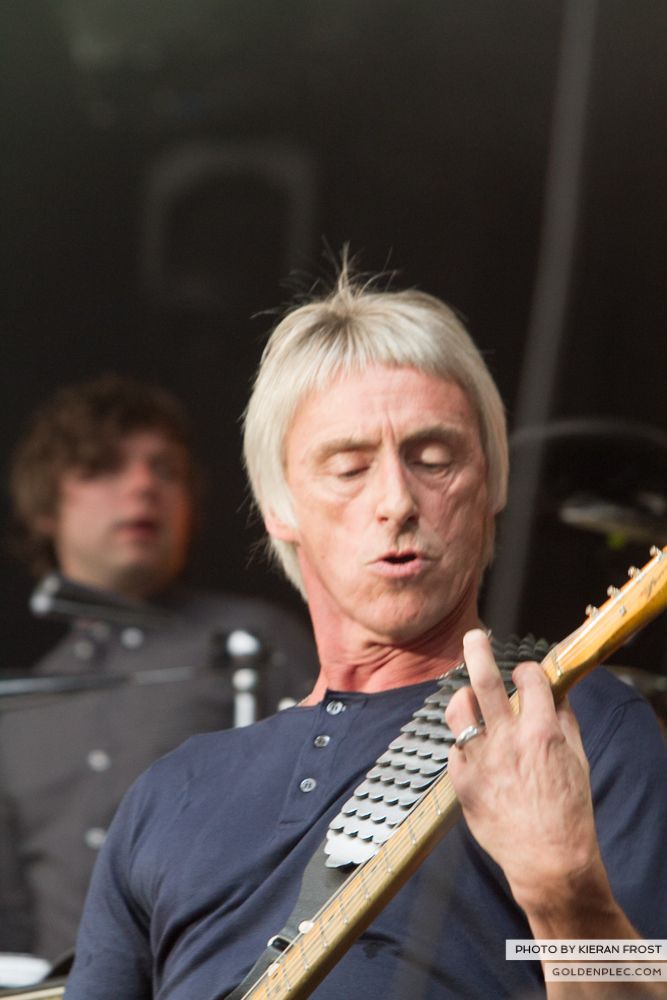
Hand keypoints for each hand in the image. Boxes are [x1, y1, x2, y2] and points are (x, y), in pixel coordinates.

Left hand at [445, 629, 611, 922]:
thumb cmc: (568, 812)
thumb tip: (555, 692)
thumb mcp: (578, 761)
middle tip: (474, 636)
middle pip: (483, 678)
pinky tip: (474, 752)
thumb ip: (564, 722)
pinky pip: (454, 748)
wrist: (548, 861)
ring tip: (467, 698)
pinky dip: (464, 745)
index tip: (526, 672)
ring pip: (458, 709)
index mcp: (541, 731)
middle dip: (477, 649)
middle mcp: (507, 739)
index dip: (528, 669)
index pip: (530, 678)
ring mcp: (480, 759)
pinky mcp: (461, 780)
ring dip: (462, 698)